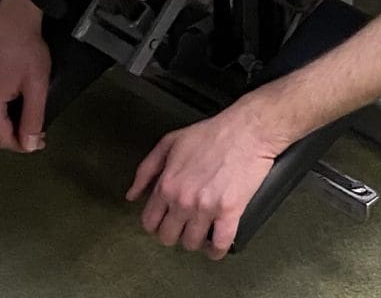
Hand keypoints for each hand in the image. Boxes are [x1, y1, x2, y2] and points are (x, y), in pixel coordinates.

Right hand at [0, 7, 51, 152]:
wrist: (13, 20)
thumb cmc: (27, 50)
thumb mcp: (37, 84)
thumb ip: (33, 118)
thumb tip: (29, 146)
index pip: (0, 139)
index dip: (20, 144)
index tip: (37, 141)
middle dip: (9, 137)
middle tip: (31, 132)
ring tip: (17, 120)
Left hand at [128, 107, 284, 258]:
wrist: (248, 129)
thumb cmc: (213, 133)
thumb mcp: (171, 142)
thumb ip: (146, 169)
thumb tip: (132, 195)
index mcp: (167, 184)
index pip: (149, 222)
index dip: (156, 223)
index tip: (164, 220)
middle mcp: (183, 200)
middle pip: (168, 238)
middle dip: (175, 233)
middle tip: (184, 225)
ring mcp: (206, 208)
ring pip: (192, 244)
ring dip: (196, 240)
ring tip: (202, 230)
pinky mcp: (230, 212)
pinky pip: (219, 246)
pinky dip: (217, 250)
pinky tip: (217, 244)